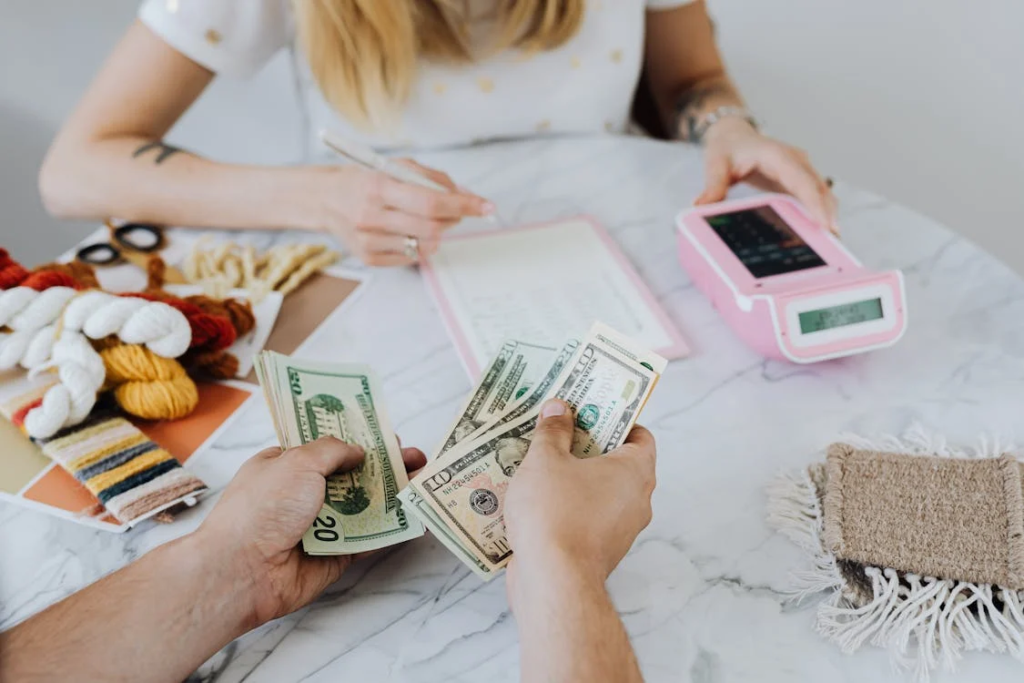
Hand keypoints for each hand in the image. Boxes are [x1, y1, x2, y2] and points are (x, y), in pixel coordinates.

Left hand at [196, 437, 426, 626]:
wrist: (243, 570)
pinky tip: (415, 516)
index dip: (357, 440)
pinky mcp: (334, 555)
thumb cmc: (261, 509)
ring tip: (424, 480)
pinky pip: (368, 539)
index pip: (327, 448)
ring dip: (393, 495)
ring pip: (365, 507)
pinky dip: (391, 529)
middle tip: (415, 457)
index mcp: (287, 466)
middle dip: (384, 466)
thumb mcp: (298, 461)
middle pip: (352, 477)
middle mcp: (303, 495)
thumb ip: (333, 450)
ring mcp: (320, 526)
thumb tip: (358, 451)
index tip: (386, 435)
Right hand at [307, 160, 493, 265]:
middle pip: (432, 227)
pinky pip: (411, 257)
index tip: (486, 207)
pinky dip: (420, 244)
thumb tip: (465, 195)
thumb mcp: (395, 166)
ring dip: (437, 233)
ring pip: (425, 245)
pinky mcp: (369, 258)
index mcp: (378, 187)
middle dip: (454, 219)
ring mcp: (369, 241)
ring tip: (426, 219)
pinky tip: (407, 230)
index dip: (463, 205)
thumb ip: (431, 178)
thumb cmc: (366, 180)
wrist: (326, 200)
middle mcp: (371, 216)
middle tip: (457, 212)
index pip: (431, 202)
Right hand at [503, 400, 656, 589]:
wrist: (553, 582)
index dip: (616, 420)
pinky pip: (587, 519)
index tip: (590, 411)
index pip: (640, 435)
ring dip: (575, 479)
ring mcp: (621, 530)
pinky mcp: (600, 552)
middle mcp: (637, 500)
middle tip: (558, 431)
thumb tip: (558, 409)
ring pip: (600, 493)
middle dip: (588, 447)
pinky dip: (568, 507)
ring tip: (540, 464)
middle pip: (618, 462)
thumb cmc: (555, 513)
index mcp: (635, 471)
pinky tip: (537, 500)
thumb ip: (553, 431)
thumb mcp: (545, 460)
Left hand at [695, 118, 838, 234]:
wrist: (733, 136)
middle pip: (818, 187)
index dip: (815, 202)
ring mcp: (800, 169)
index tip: (824, 223)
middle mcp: (794, 160)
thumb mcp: (716, 164)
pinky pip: (815, 196)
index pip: (801, 179)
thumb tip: (701, 207)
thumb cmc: (726, 149)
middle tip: (833, 240)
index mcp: (777, 155)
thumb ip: (713, 185)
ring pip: (822, 192)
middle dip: (827, 213)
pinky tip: (820, 234)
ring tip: (832, 242)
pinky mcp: (799, 180)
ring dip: (828, 214)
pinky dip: (820, 212)